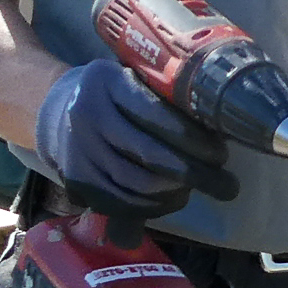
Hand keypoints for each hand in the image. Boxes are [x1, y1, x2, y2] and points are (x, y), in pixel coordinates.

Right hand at [35, 59, 235, 219]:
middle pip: (148, 153)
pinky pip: (120, 202)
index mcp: (106, 81)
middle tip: (227, 185)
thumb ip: (168, 99)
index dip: (193, 138)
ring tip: (202, 191)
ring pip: (136, 183)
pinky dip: (152, 207)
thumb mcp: (136, 80)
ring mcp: (77, 148)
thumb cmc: (117, 96)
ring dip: (176, 193)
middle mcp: (86, 113)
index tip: (221, 153)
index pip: (155, 113)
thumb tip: (220, 126)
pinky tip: (174, 200)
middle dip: (194, 173)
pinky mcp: (75, 178)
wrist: (59, 111)